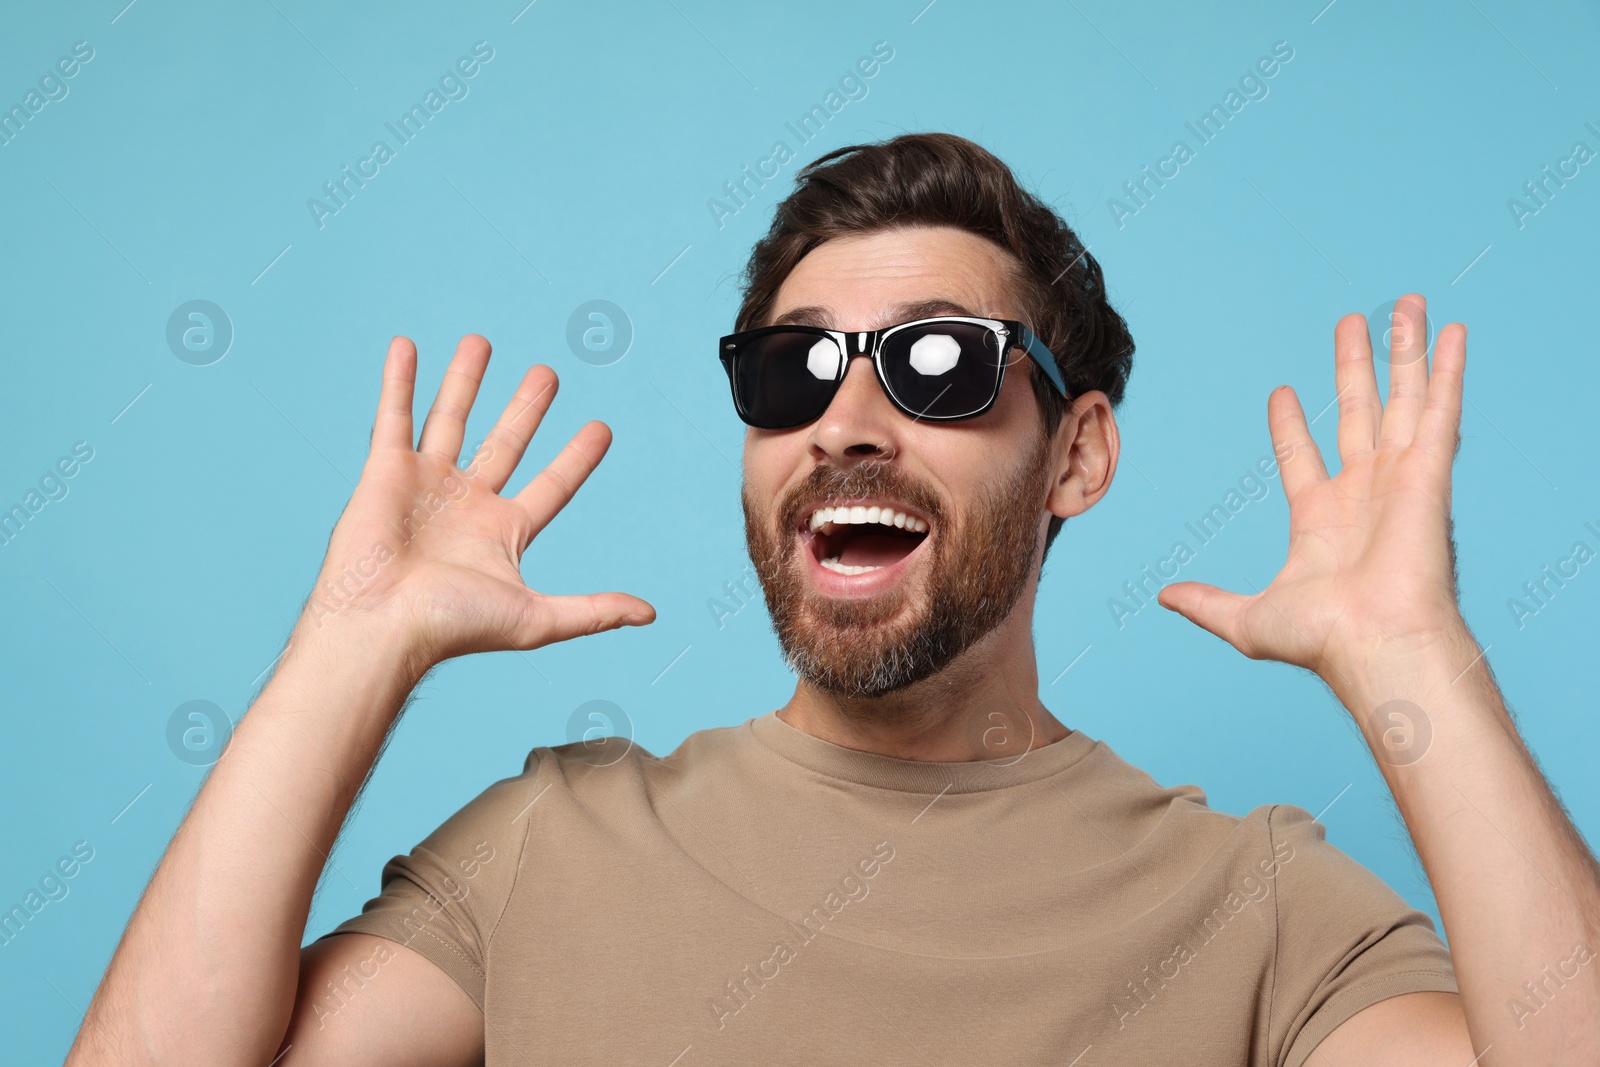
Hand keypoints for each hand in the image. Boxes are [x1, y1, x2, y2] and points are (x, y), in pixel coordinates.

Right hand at [298, 334, 654, 668]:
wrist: (381, 625)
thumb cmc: (452, 626)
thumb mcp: (536, 618)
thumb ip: (593, 612)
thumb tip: (649, 615)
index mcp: (503, 534)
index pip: (553, 485)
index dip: (577, 459)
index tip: (602, 428)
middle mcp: (466, 505)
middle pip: (505, 442)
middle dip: (526, 408)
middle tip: (548, 373)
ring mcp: (426, 484)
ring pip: (451, 419)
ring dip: (465, 380)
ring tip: (481, 340)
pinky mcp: (385, 471)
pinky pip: (394, 416)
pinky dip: (399, 381)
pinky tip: (406, 346)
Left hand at [1157, 294, 1467, 682]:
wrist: (1375, 646)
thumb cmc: (1323, 641)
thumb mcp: (1247, 619)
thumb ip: (1206, 603)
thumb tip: (1163, 597)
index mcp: (1321, 520)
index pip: (1302, 455)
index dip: (1291, 424)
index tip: (1282, 391)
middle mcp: (1364, 493)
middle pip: (1359, 412)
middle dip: (1356, 366)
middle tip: (1352, 322)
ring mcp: (1400, 479)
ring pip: (1403, 398)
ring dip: (1405, 350)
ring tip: (1407, 303)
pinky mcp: (1430, 472)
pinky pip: (1440, 409)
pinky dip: (1449, 370)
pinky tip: (1455, 332)